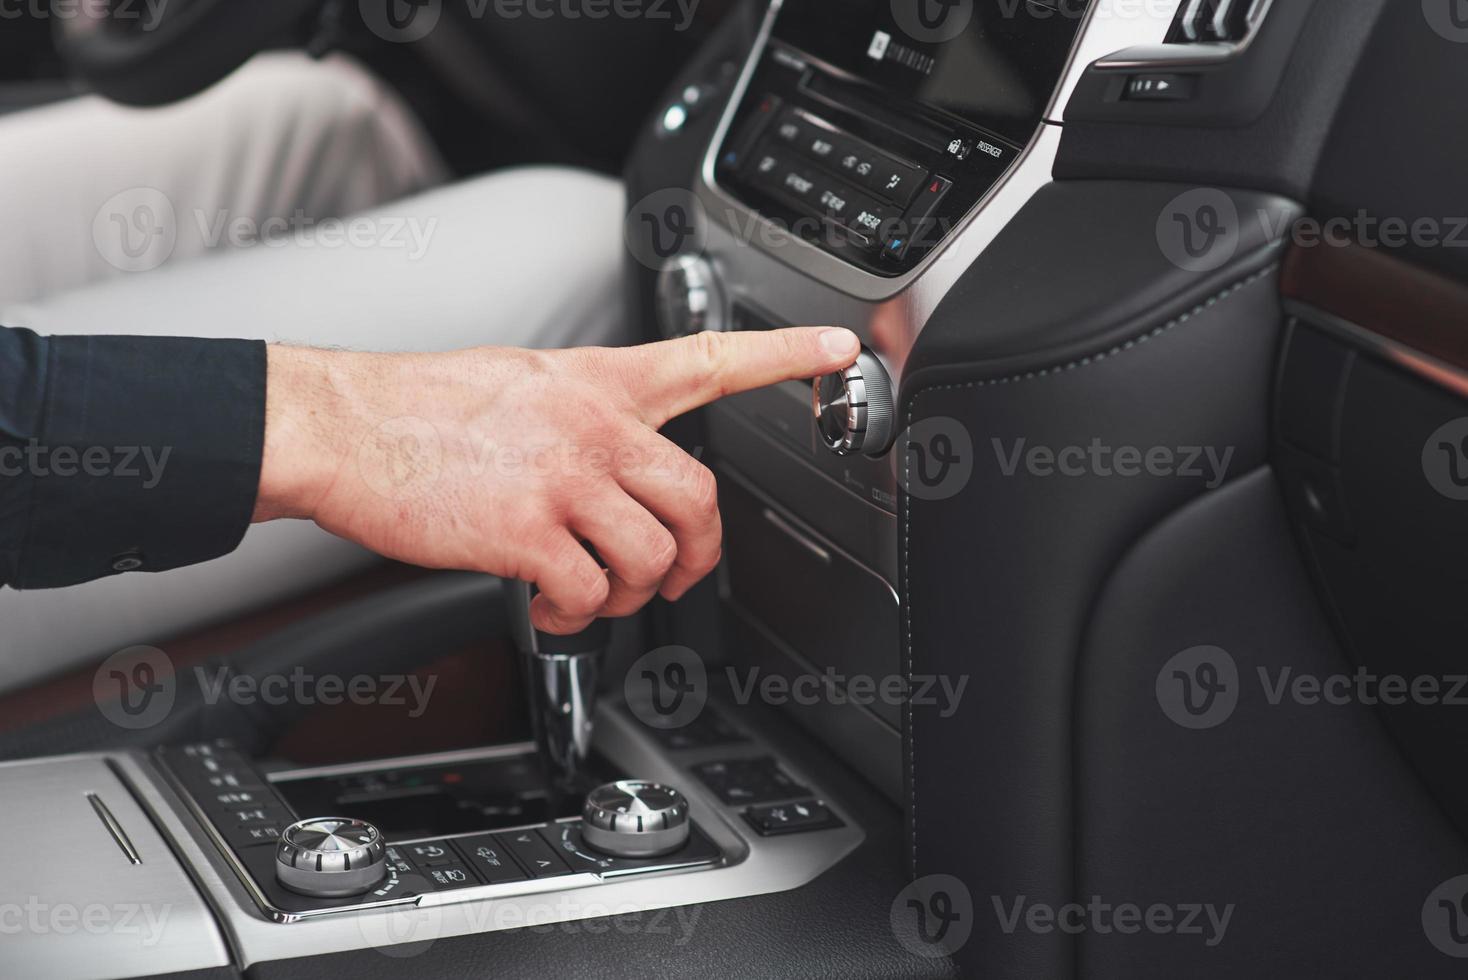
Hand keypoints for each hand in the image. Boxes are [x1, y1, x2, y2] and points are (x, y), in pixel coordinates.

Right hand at [254, 327, 860, 633]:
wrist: (343, 425)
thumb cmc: (417, 406)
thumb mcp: (519, 378)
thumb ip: (579, 411)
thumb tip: (610, 454)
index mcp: (597, 383)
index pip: (709, 357)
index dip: (784, 354)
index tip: (838, 348)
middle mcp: (595, 426)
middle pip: (700, 500)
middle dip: (698, 556)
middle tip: (674, 577)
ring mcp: (565, 478)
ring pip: (652, 558)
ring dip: (630, 594)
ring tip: (590, 595)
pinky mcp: (527, 531)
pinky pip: (589, 595)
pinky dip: (577, 617)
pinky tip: (550, 608)